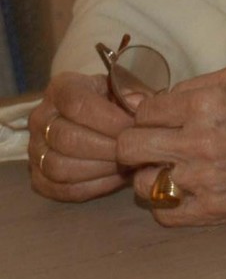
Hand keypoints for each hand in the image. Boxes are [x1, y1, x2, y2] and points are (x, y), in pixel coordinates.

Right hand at [24, 71, 136, 202]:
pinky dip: (92, 187)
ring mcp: (35, 149)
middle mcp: (41, 118)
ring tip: (127, 165)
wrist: (100, 121)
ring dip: (100, 170)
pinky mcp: (38, 177)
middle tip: (135, 151)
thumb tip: (136, 105)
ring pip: (60, 167)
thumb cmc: (116, 103)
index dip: (109, 119)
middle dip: (108, 148)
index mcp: (61, 88)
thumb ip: (134, 96)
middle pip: (67, 139)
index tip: (134, 128)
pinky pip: (62, 189)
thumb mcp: (126, 90)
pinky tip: (116, 179)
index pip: (77, 104)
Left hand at [113, 68, 225, 225]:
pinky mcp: (213, 210)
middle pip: (129, 147)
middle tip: (154, 147)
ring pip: (142, 183)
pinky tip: (190, 190)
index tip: (162, 122)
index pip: (142, 112)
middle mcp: (199, 141)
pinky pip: (164, 212)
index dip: (149, 116)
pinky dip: (170, 203)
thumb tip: (143, 99)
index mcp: (205, 104)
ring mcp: (204, 179)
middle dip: (136, 145)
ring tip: (179, 170)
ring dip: (155, 175)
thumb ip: (191, 86)